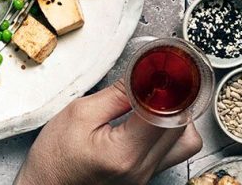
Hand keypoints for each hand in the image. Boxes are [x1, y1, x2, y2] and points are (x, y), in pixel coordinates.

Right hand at [15, 80, 202, 184]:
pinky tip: (149, 119)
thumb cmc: (55, 159)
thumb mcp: (79, 114)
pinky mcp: (146, 177)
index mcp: (124, 153)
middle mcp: (142, 169)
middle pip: (182, 126)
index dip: (165, 84)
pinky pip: (173, 151)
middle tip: (154, 80)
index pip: (164, 112)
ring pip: (186, 141)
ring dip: (176, 117)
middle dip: (172, 98)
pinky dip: (167, 131)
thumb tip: (143, 74)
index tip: (160, 67)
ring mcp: (147, 176)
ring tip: (152, 102)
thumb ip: (117, 93)